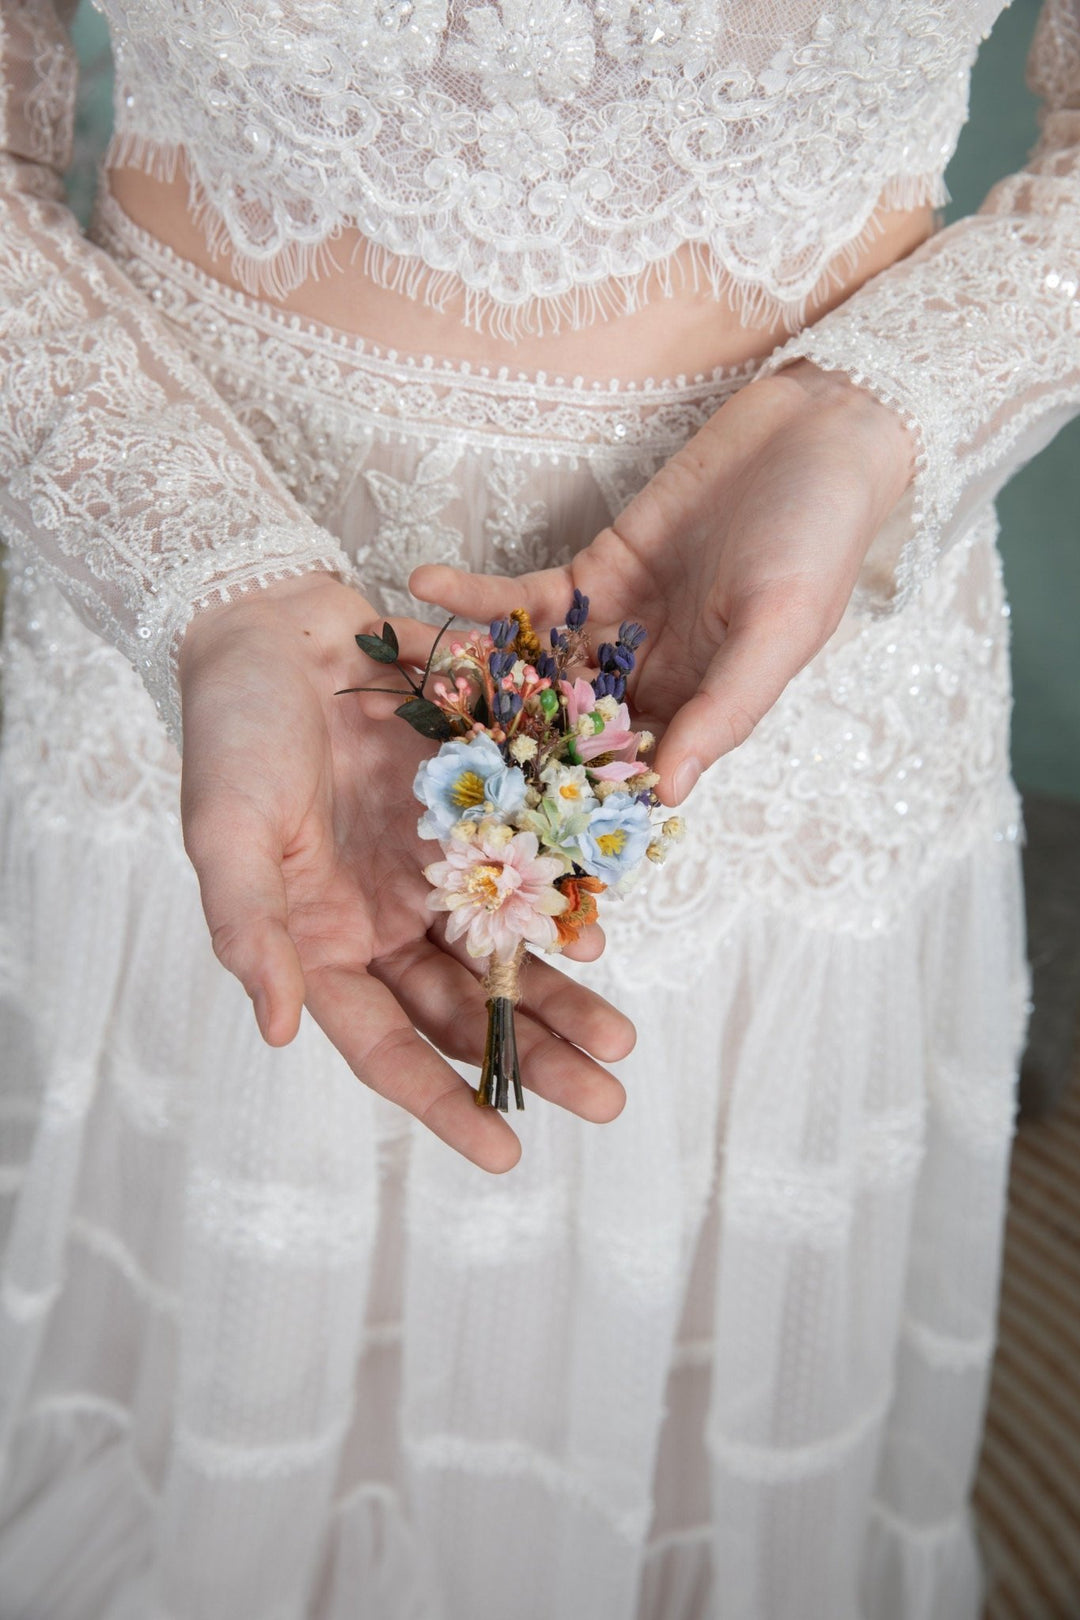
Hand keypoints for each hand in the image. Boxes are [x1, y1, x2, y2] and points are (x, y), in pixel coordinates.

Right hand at [177, 574, 633, 1172]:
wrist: (271, 620)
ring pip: (508, 947)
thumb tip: (279, 1031)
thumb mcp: (225, 831)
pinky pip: (530, 861)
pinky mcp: (473, 805)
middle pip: (467, 1004)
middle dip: (534, 1054)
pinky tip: (602, 927)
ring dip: (564, 993)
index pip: (387, 1044)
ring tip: (624, 1040)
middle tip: (605, 1098)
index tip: (507, 1154)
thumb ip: (249, 929)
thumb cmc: (232, 729)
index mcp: (324, 938)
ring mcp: (433, 861)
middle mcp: (385, 914)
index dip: (444, 1101)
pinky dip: (565, 896)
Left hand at [409, 362, 914, 804]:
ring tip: (396, 661)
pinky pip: (519, 595)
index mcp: (694, 715)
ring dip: (462, 665)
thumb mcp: (780, 631)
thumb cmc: (817, 540)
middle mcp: (645, 685)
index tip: (493, 824)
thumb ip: (724, 710)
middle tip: (408, 746)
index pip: (617, 777)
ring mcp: (610, 631)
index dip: (558, 802)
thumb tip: (669, 795)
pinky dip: (474, 592)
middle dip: (484, 738)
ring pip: (524, 667)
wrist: (813, 435)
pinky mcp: (589, 574)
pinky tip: (423, 583)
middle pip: (553, 730)